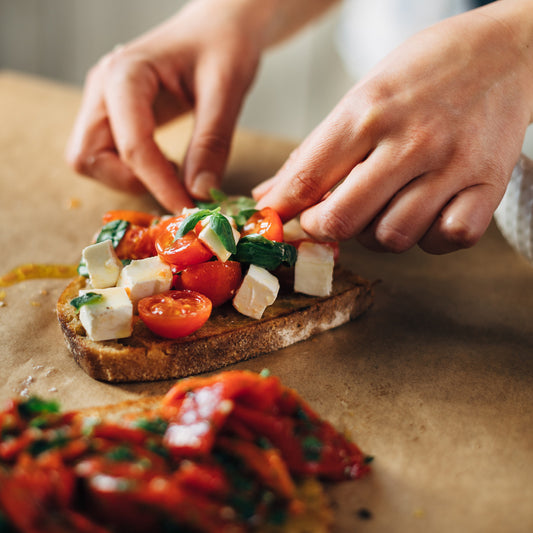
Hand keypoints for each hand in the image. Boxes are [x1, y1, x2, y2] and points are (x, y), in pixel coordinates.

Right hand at [66, 0, 262, 211]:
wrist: (218, 26)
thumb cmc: (223, 45)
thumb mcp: (226, 89)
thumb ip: (212, 142)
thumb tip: (199, 193)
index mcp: (125, 74)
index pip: (131, 145)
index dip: (159, 184)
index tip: (188, 208)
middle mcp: (103, 88)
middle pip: (88, 157)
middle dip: (130, 182)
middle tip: (175, 187)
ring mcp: (104, 102)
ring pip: (92, 160)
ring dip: (130, 179)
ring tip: (175, 172)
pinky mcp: (114, 115)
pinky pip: (108, 155)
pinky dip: (134, 172)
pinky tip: (168, 165)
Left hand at [254, 2, 532, 253]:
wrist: (506, 50)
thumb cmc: (425, 72)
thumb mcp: (361, 96)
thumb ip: (315, 152)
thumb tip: (271, 196)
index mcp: (367, 112)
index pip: (307, 178)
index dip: (282, 210)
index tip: (276, 220)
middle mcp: (409, 141)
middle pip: (343, 220)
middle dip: (323, 229)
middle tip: (327, 219)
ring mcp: (451, 165)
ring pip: (392, 238)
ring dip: (376, 234)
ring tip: (382, 209)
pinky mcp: (489, 185)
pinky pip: (447, 239)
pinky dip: (430, 238)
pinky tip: (426, 214)